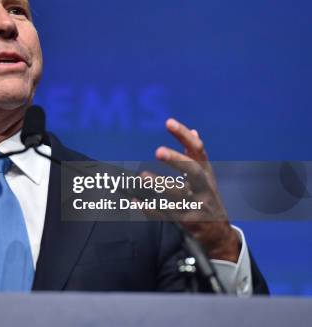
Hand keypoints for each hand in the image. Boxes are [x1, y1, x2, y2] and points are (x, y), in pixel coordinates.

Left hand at [142, 118, 239, 261]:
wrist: (219, 234)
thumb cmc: (207, 198)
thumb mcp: (207, 177)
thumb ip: (197, 156)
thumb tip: (193, 131)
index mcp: (206, 172)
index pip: (198, 150)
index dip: (184, 135)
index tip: (168, 122)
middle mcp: (204, 187)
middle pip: (192, 171)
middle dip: (176, 160)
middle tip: (158, 150)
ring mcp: (196, 205)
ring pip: (178, 194)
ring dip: (160, 185)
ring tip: (142, 176)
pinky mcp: (187, 222)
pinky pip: (167, 214)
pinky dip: (150, 208)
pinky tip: (136, 200)